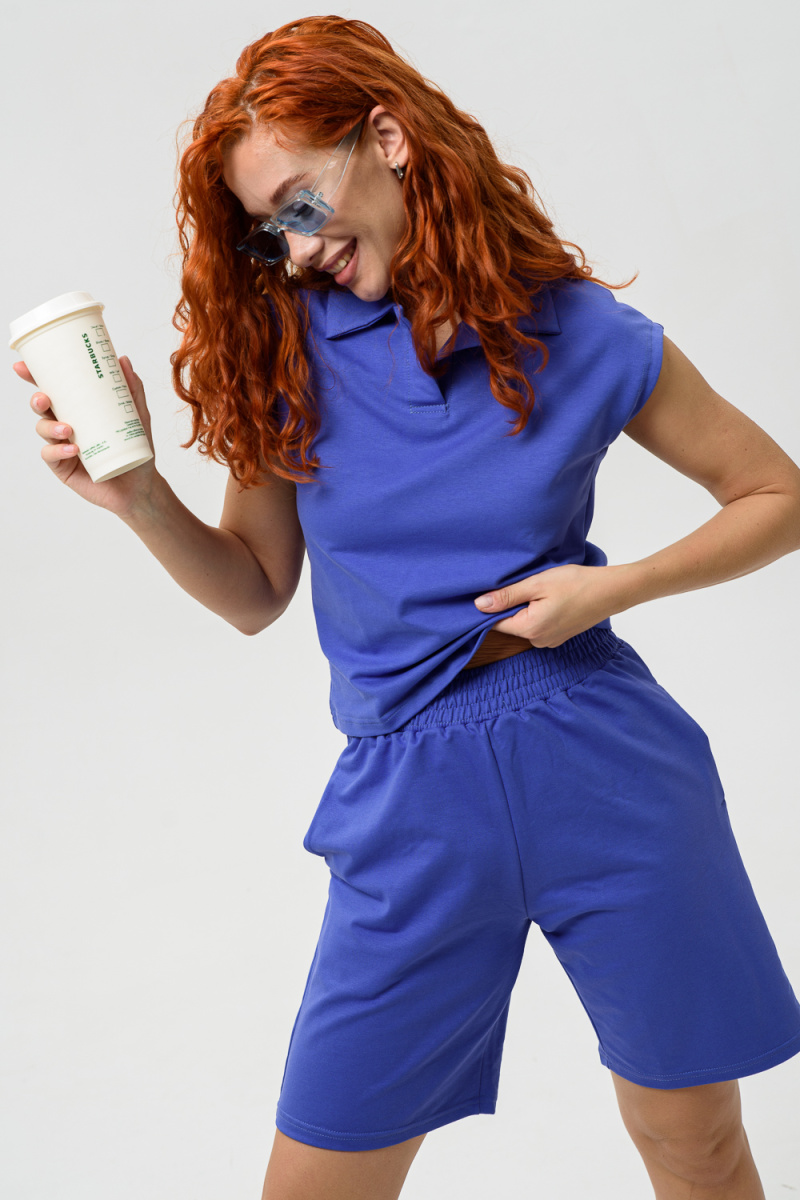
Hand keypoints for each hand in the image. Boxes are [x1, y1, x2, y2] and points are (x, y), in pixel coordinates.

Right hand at [14, 355, 158, 518]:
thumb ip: (132, 391)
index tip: (23, 367)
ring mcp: (62, 446)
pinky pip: (51, 456)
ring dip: (50, 427)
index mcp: (79, 410)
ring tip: (68, 430)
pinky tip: (72, 450)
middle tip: (45, 398)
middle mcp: (66, 425)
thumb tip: (123, 360)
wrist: (141, 485)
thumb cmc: (135, 450)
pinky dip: (58, 450)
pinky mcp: (63, 467)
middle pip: (42, 408)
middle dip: (37, 400)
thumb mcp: (137, 417)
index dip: (35, 378)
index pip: (54, 390)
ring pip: (43, 430)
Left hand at [474, 563, 625, 647]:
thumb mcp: (537, 584)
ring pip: (525, 623)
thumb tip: (479, 605)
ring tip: (540, 590)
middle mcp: (538, 640)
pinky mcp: (559, 636)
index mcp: (530, 629)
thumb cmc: (576, 584)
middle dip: (511, 605)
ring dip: (526, 607)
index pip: (495, 622)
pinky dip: (538, 612)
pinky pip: (539, 625)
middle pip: (511, 623)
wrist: (611, 591)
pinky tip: (550, 598)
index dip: (492, 606)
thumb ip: (507, 596)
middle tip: (524, 584)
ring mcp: (550, 640)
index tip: (495, 589)